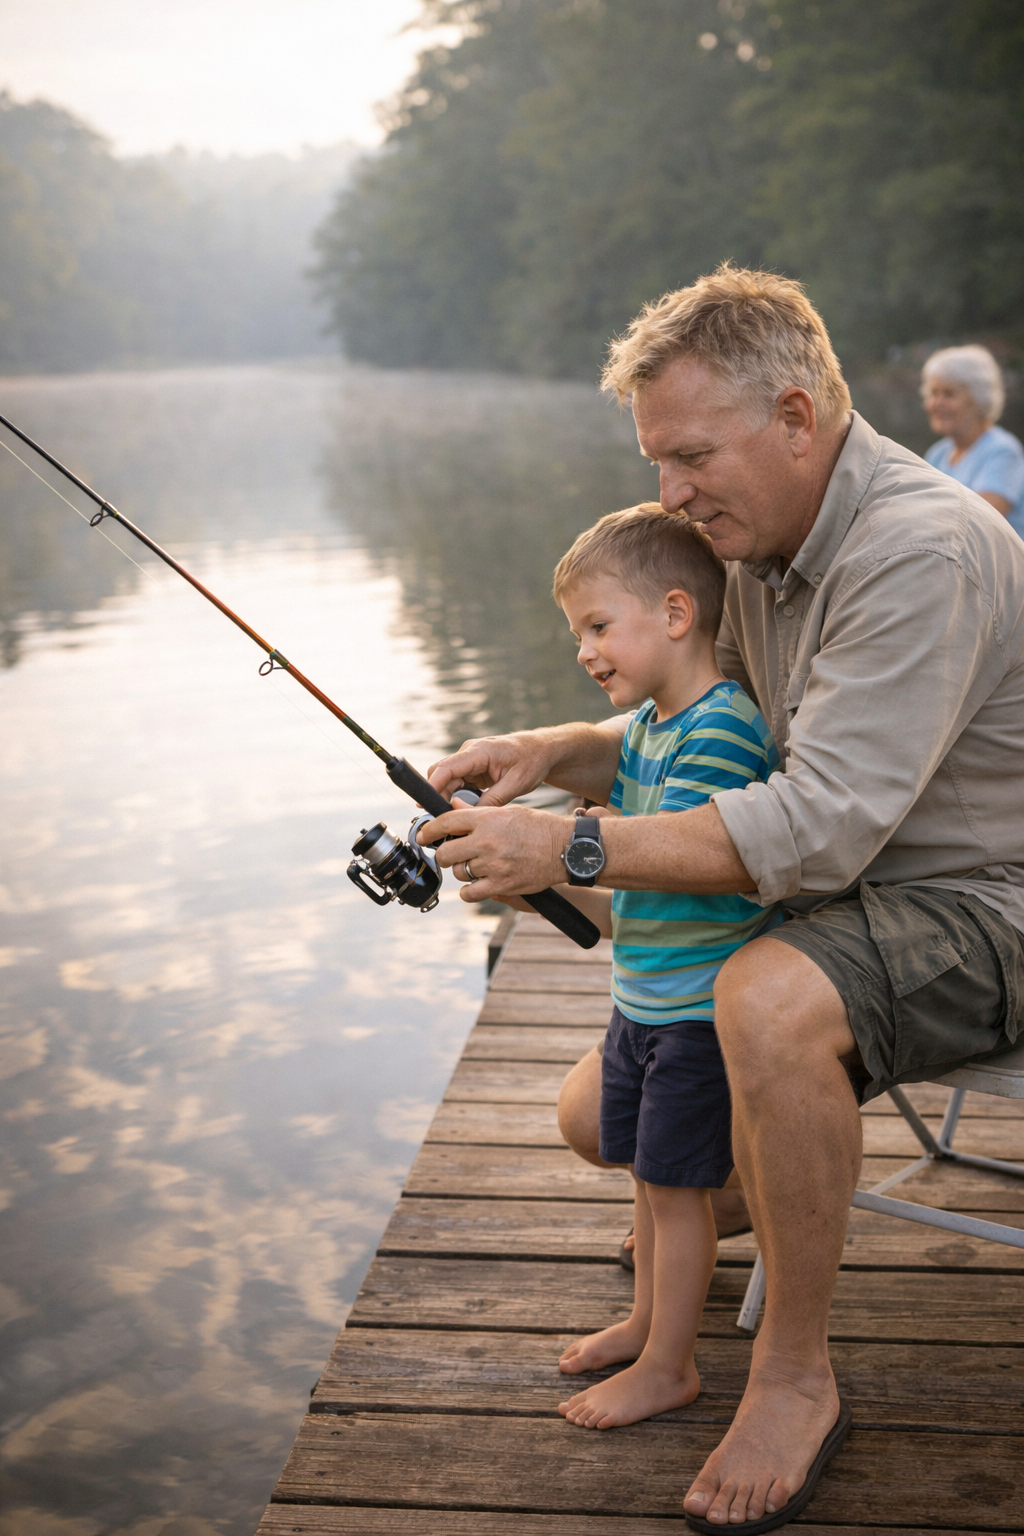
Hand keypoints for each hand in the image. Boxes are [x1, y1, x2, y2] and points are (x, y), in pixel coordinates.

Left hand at [416, 804, 571, 903]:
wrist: (567, 848)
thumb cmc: (540, 828)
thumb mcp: (509, 811)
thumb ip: (479, 813)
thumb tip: (455, 808)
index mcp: (487, 819)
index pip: (445, 823)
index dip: (428, 830)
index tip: (423, 837)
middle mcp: (486, 842)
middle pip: (446, 853)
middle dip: (446, 855)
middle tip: (453, 854)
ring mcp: (493, 865)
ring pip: (459, 873)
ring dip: (463, 871)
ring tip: (477, 866)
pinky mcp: (502, 885)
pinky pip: (471, 893)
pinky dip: (470, 890)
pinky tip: (478, 884)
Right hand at [427, 731, 558, 806]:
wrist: (541, 750)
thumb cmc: (532, 761)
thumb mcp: (516, 783)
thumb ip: (493, 799)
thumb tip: (472, 815)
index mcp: (479, 751)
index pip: (446, 767)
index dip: (432, 786)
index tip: (425, 805)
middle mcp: (469, 753)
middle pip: (441, 775)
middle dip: (439, 796)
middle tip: (444, 819)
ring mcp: (469, 760)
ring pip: (447, 781)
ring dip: (450, 798)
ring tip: (461, 816)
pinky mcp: (472, 768)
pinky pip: (458, 784)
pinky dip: (459, 797)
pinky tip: (469, 808)